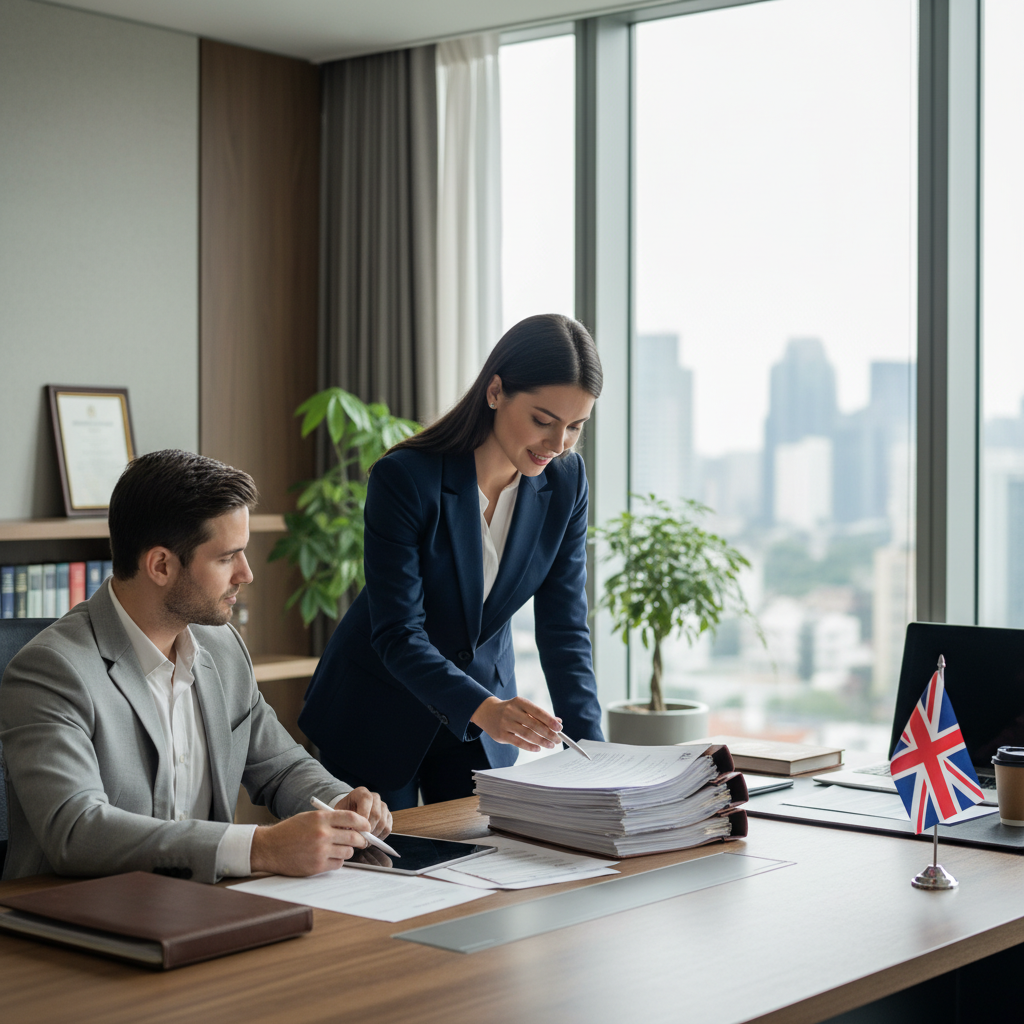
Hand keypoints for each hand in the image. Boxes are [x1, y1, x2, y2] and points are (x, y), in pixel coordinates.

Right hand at [249, 807, 371, 875]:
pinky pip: (338, 864)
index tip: (367, 826)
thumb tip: (351, 824)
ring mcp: (320, 851)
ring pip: (348, 852)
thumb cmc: (289, 831)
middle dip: (361, 839)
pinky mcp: (317, 866)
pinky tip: (330, 857)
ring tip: (340, 848)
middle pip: (354, 836)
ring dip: (348, 851)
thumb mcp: (309, 818)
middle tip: (361, 841)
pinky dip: (338, 861)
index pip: (351, 818)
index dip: (363, 822)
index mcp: (321, 818)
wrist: (269, 848)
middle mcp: (322, 834)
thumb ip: (329, 820)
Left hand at [334, 787, 392, 837]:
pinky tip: (370, 839)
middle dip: (367, 830)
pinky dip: (379, 837)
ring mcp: (383, 806)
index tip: (355, 829)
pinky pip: (387, 828)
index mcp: (361, 792)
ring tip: (363, 841)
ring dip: (373, 835)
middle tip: (359, 840)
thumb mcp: (339, 814)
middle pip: (376, 814)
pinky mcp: (388, 816)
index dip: (363, 816)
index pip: (367, 800)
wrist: (350, 812)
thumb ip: (342, 820)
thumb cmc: (343, 813)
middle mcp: (375, 797)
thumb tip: (349, 832)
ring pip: (383, 823)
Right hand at [470, 695, 562, 751]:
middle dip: (548, 733)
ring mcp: (506, 723)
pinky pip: (518, 742)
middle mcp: (512, 711)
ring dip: (541, 741)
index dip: (550, 720)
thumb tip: (558, 722)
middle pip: (534, 724)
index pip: (538, 711)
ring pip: (527, 734)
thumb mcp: (523, 708)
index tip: (559, 728)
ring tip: (550, 745)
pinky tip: (538, 749)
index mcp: (520, 702)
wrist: (487, 712)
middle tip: (557, 740)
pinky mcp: (501, 734)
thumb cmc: (510, 710)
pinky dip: (529, 746)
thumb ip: (540, 715)